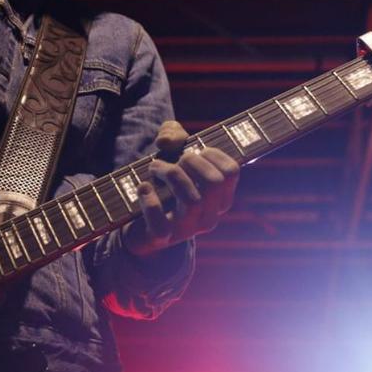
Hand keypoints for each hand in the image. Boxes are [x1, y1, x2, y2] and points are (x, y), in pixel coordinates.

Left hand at [123, 120, 240, 257]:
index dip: (211, 153)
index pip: (231, 172)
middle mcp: (209, 216)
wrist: (141, 221)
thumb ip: (172, 133)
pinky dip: (150, 202)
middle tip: (175, 160)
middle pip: (214, 183)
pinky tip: (144, 187)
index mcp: (220, 198)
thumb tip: (166, 142)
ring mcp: (187, 230)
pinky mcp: (162, 238)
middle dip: (191, 162)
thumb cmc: (164, 181)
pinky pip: (161, 225)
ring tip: (155, 166)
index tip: (194, 151)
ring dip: (170, 174)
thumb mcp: (171, 151)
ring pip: (192, 200)